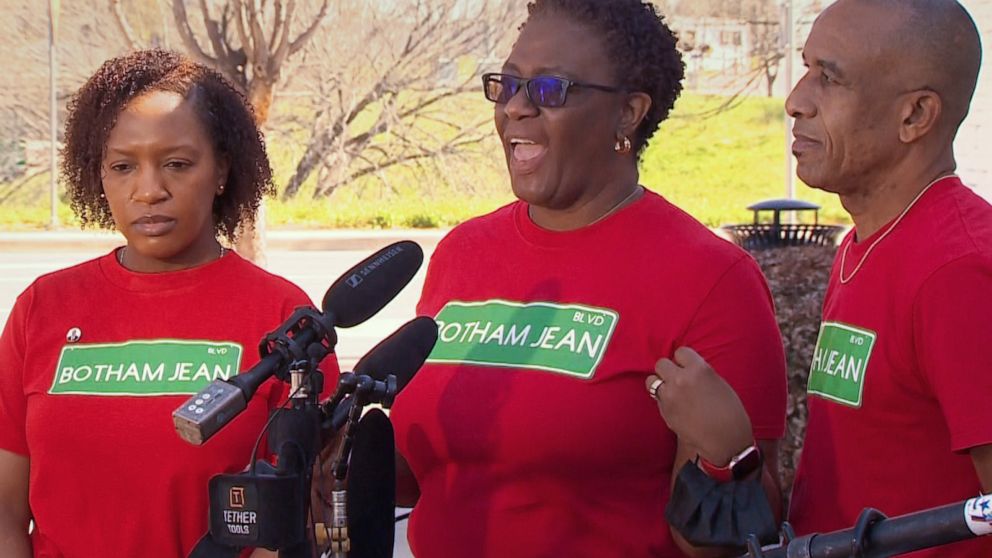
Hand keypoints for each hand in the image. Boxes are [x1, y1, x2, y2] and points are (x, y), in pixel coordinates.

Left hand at [646, 347, 753, 465]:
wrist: (726, 440)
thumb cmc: (730, 412)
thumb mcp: (719, 384)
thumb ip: (700, 373)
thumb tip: (687, 369)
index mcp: (699, 369)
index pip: (681, 352)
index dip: (684, 360)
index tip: (688, 367)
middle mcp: (681, 379)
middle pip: (661, 363)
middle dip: (669, 370)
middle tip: (678, 379)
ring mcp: (670, 396)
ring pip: (652, 381)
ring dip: (660, 383)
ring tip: (672, 391)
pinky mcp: (664, 412)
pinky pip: (656, 398)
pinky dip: (662, 399)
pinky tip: (675, 405)